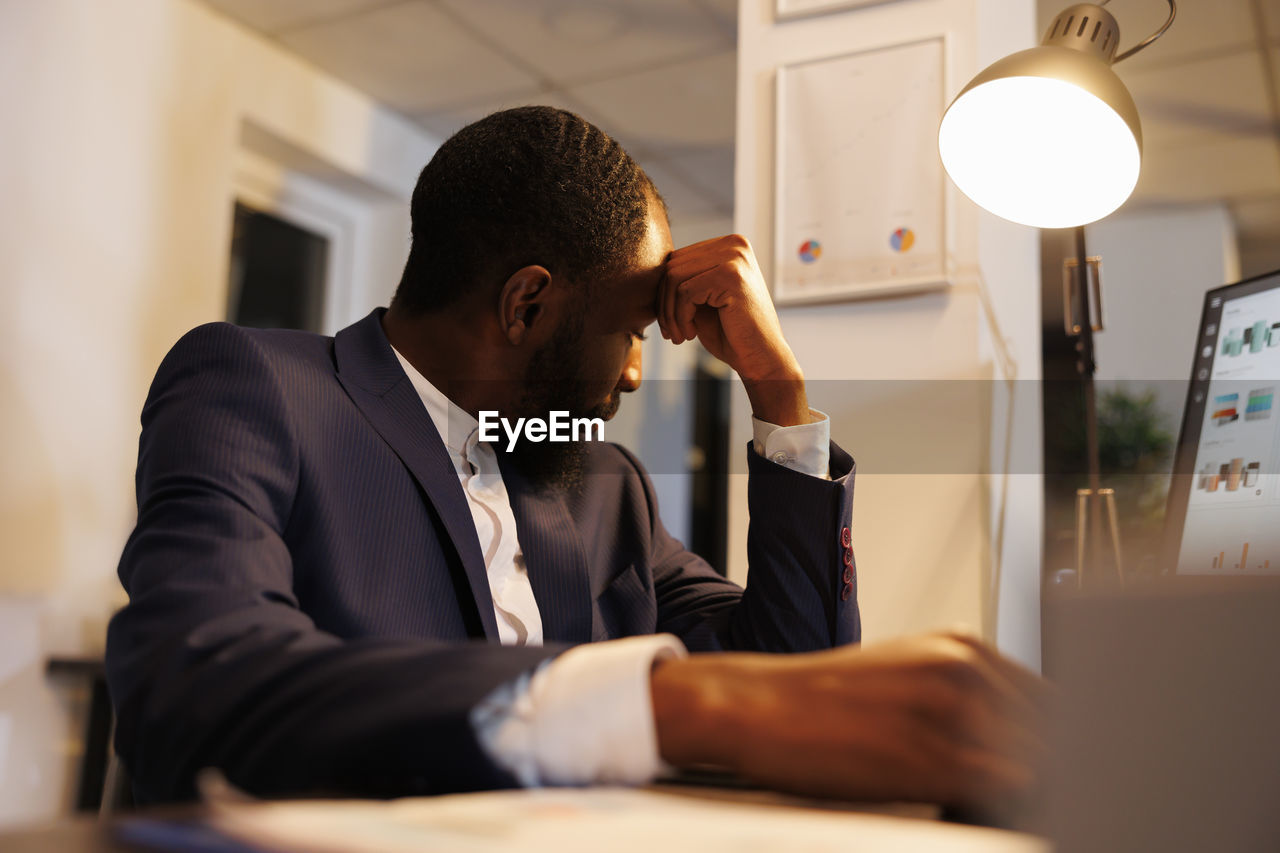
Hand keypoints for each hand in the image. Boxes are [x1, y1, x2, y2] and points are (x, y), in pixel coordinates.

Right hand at [650, 632, 1049, 809]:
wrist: (758, 706)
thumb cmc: (825, 702)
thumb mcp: (906, 677)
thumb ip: (968, 698)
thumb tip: (1025, 741)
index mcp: (962, 648)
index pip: (1054, 700)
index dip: (1070, 741)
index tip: (1072, 766)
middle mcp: (963, 670)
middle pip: (1057, 731)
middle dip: (1060, 766)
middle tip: (1052, 795)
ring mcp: (949, 713)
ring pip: (1038, 763)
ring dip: (1036, 789)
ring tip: (1017, 804)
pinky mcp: (929, 759)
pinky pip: (1003, 792)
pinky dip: (1005, 806)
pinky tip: (981, 811)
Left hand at [658, 235, 807, 425]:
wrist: (761, 358)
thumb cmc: (732, 332)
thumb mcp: (703, 299)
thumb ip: (683, 279)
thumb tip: (648, 269)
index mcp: (728, 245)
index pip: (677, 259)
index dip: (665, 293)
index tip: (671, 322)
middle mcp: (734, 244)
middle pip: (672, 265)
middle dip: (664, 303)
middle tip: (673, 332)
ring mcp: (735, 257)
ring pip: (674, 277)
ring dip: (670, 312)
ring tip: (680, 335)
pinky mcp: (731, 275)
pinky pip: (685, 292)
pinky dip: (681, 317)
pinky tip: (691, 334)